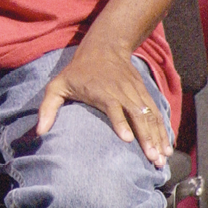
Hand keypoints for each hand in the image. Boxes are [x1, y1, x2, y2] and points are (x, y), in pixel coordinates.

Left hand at [35, 38, 171, 167]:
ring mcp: (136, 93)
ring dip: (158, 137)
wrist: (105, 48)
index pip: (113, 108)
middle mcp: (122, 93)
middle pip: (137, 116)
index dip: (120, 123)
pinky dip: (163, 129)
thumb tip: (39, 131)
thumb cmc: (78, 72)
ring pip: (150, 116)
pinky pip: (157, 113)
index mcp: (102, 92)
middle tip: (152, 159)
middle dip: (146, 137)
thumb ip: (48, 108)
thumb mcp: (57, 85)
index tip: (126, 139)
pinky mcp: (145, 94)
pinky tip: (167, 145)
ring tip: (161, 158)